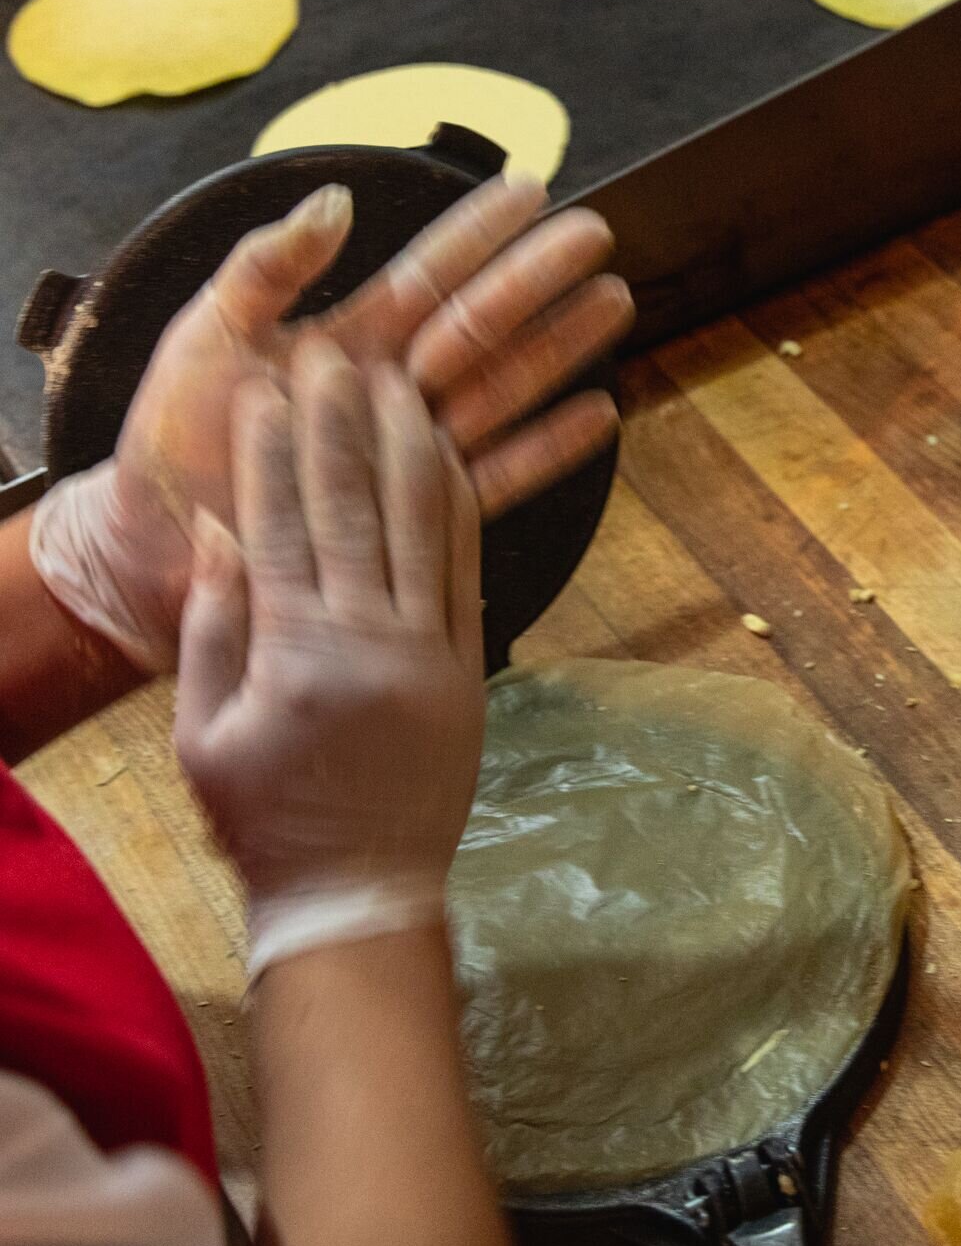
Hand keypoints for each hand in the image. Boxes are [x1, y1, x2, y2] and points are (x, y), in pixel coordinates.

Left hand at [30, 171, 630, 671]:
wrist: (154, 546)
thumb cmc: (169, 440)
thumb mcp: (206, 336)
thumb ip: (266, 269)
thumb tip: (336, 201)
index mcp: (342, 340)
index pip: (426, 273)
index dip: (476, 231)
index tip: (529, 186)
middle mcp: (385, 391)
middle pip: (478, 324)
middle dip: (539, 280)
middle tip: (598, 234)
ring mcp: (404, 452)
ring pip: (501, 390)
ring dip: (558, 349)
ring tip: (616, 305)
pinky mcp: (412, 515)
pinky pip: (492, 480)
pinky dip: (546, 449)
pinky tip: (598, 416)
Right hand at [175, 340, 485, 980]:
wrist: (357, 892)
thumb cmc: (264, 817)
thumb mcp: (203, 732)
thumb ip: (215, 627)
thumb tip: (219, 530)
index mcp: (296, 656)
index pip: (281, 526)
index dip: (273, 450)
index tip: (268, 388)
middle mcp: (370, 643)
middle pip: (356, 508)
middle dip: (342, 422)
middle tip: (334, 354)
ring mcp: (430, 654)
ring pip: (424, 526)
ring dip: (409, 444)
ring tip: (399, 378)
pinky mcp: (472, 669)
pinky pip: (469, 571)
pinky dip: (460, 507)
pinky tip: (451, 454)